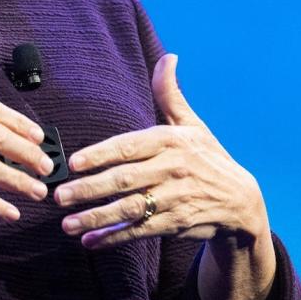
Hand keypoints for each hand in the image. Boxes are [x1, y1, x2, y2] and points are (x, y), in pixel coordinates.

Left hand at [53, 54, 269, 250]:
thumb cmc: (208, 157)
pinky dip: (114, 237)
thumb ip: (170, 94)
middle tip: (59, 195)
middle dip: (89, 189)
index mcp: (171, 141)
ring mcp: (175, 199)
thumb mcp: (192, 125)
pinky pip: (140, 231)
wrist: (242, 202)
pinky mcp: (176, 224)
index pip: (130, 147)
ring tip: (67, 224)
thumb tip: (168, 57)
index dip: (101, 154)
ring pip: (130, 209)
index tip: (74, 162)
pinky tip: (90, 242)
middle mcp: (173, 169)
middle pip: (124, 180)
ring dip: (96, 217)